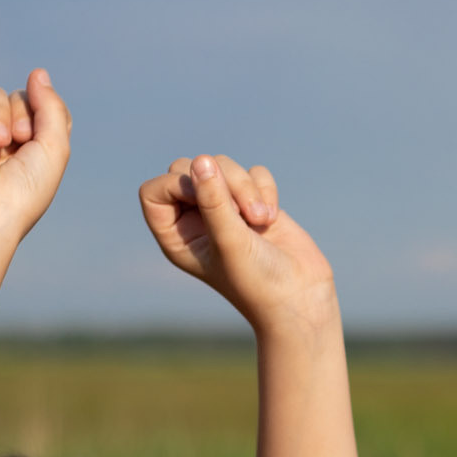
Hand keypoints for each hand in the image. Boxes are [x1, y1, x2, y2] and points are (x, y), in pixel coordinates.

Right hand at [0, 69, 71, 241]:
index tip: (39, 133)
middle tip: (20, 140)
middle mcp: (7, 140)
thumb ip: (52, 107)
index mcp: (34, 147)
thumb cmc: (24, 191)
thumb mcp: (55, 148)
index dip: (44, 110)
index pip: (43, 106)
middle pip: (19, 96)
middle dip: (22, 113)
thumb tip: (38, 72)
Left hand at [138, 155, 334, 330]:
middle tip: (237, 210)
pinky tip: (272, 217)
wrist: (301, 297)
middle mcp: (197, 219)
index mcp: (177, 236)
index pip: (155, 191)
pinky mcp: (255, 202)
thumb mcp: (230, 242)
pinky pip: (254, 173)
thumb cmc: (258, 282)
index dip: (176, 184)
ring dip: (246, 188)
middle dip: (218, 180)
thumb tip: (201, 159)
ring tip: (260, 220)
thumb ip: (213, 200)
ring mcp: (227, 209)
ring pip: (224, 166)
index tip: (201, 196)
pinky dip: (265, 189)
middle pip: (189, 169)